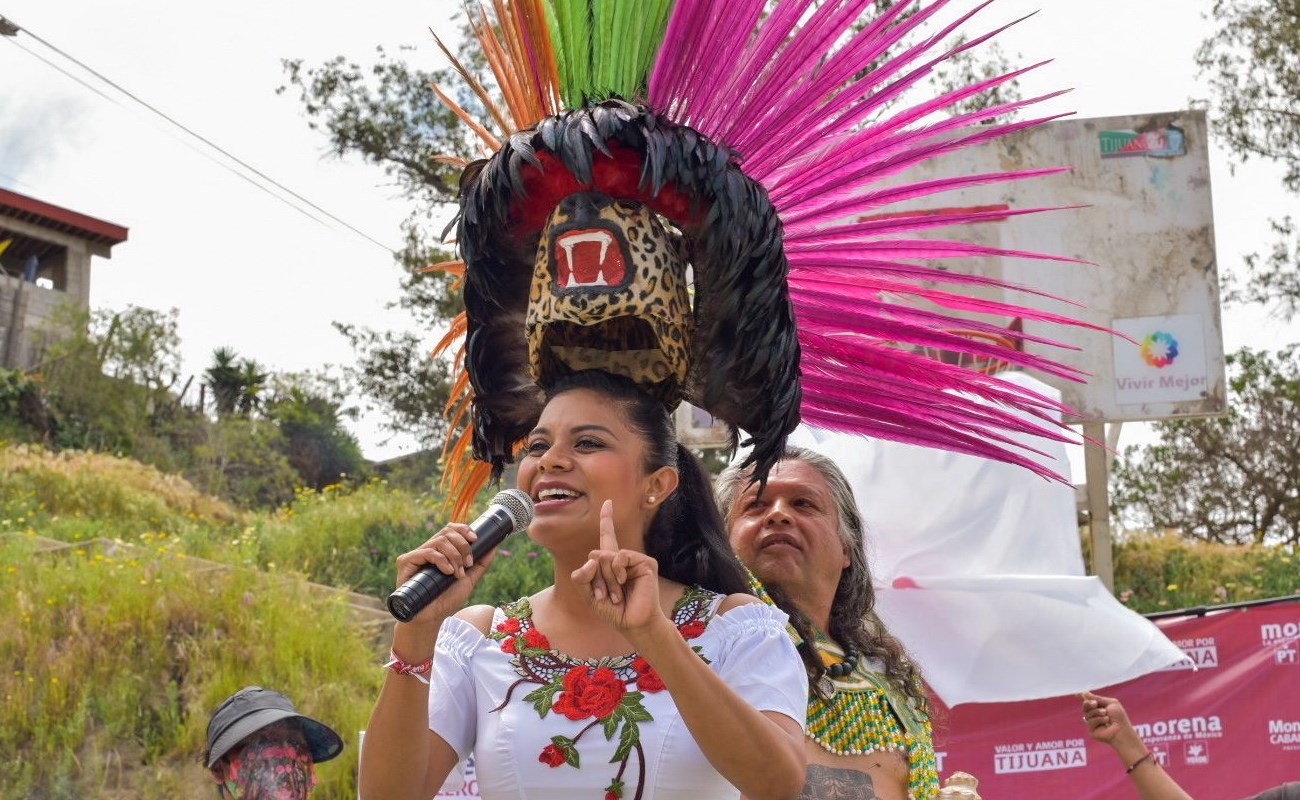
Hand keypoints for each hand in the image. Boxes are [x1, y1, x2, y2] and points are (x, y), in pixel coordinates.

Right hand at [394, 523, 496, 625]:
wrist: (432, 618)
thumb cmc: (447, 600)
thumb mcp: (468, 580)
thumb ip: (480, 564)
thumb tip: (493, 546)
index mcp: (440, 551)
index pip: (450, 529)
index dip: (463, 529)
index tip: (475, 539)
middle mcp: (428, 550)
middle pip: (446, 532)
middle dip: (462, 546)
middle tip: (468, 563)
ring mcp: (416, 555)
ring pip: (439, 540)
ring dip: (454, 556)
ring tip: (458, 573)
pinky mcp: (406, 562)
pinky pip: (427, 552)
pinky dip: (442, 560)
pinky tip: (448, 572)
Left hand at [571, 500, 663, 636]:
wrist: (633, 623)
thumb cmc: (613, 611)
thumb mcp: (588, 595)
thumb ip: (581, 577)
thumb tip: (593, 556)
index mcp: (611, 564)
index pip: (607, 537)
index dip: (607, 519)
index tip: (608, 503)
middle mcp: (622, 558)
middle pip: (595, 556)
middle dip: (596, 579)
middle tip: (607, 596)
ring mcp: (634, 560)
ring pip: (606, 556)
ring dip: (606, 579)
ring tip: (617, 595)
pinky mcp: (645, 563)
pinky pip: (620, 556)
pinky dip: (617, 571)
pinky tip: (623, 583)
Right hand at [1081, 691, 1136, 746]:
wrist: (1122, 730)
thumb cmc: (1119, 717)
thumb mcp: (1111, 703)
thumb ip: (1098, 699)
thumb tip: (1084, 693)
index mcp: (1100, 708)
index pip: (1088, 701)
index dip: (1082, 697)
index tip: (1077, 694)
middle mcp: (1095, 715)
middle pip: (1085, 706)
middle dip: (1088, 703)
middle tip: (1095, 704)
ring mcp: (1093, 723)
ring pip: (1087, 714)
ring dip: (1097, 712)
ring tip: (1106, 714)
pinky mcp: (1092, 730)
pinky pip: (1090, 721)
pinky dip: (1098, 719)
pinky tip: (1106, 722)